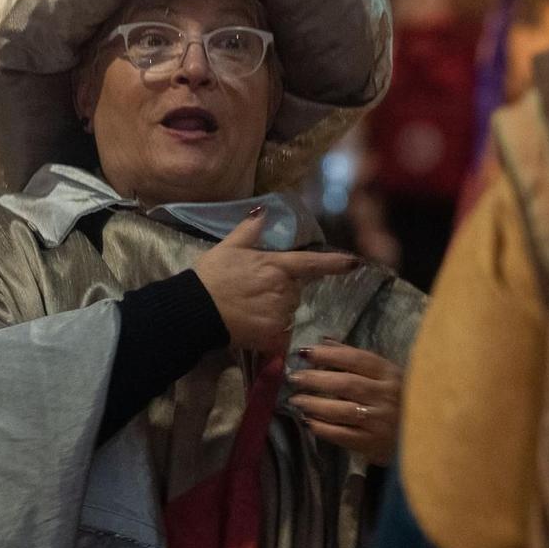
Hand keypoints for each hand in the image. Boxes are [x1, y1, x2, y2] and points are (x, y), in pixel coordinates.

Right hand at [193, 211, 357, 354]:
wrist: (194, 309)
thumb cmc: (210, 276)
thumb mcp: (228, 247)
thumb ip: (249, 230)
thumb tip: (262, 211)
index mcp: (276, 266)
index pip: (311, 263)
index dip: (335, 263)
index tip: (355, 263)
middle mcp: (283, 290)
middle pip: (294, 292)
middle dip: (281, 291)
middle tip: (253, 292)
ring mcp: (278, 314)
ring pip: (287, 313)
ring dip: (275, 311)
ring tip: (249, 309)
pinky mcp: (271, 336)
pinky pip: (279, 333)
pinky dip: (269, 332)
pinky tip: (250, 325)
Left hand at [288, 340, 402, 465]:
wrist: (423, 437)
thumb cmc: (400, 400)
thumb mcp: (385, 376)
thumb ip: (355, 359)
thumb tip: (323, 341)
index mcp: (390, 374)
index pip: (357, 359)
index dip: (329, 355)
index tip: (305, 353)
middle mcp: (386, 396)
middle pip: (346, 384)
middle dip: (316, 379)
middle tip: (294, 378)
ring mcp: (379, 421)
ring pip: (342, 410)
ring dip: (315, 404)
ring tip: (296, 400)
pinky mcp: (372, 443)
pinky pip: (342, 435)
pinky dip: (323, 428)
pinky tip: (309, 422)